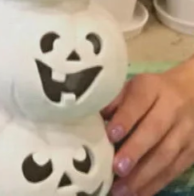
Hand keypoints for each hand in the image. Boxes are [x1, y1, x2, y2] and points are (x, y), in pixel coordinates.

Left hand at [102, 65, 193, 195]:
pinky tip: (139, 193)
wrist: (188, 94)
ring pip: (167, 154)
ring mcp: (185, 131)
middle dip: (135, 151)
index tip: (110, 135)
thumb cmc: (147, 93)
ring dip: (145, 175)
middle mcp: (171, 108)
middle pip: (154, 131)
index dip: (125, 119)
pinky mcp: (192, 150)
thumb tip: (88, 116)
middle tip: (117, 169)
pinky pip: (175, 169)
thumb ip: (112, 100)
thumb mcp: (129, 87)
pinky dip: (156, 183)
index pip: (138, 102)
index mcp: (151, 88)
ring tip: (123, 189)